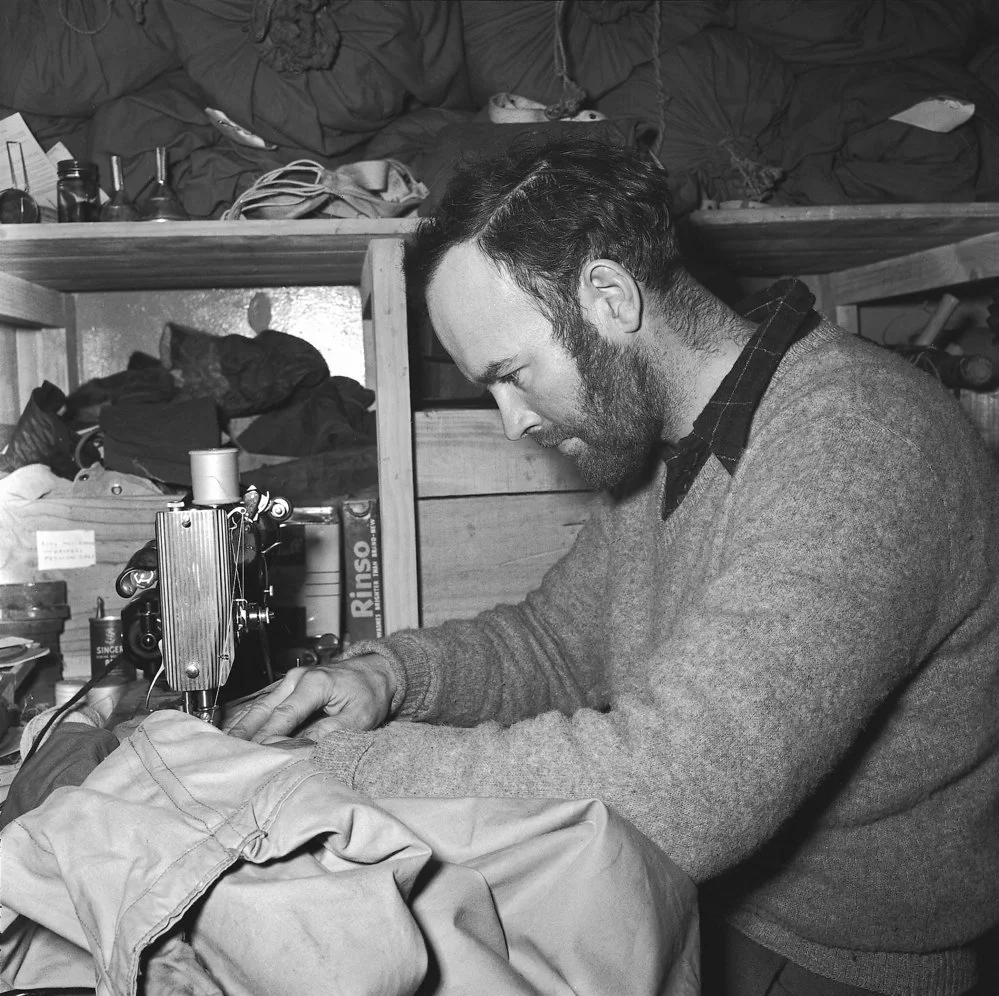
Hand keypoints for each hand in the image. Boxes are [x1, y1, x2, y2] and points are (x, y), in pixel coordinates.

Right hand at [223, 654, 396, 742]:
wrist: (375, 673)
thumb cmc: (369, 693)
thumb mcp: (359, 718)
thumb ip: (330, 733)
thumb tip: (301, 750)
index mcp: (315, 683)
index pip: (284, 716)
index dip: (268, 739)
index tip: (257, 758)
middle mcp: (297, 679)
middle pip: (263, 711)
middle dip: (243, 734)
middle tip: (226, 758)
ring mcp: (289, 682)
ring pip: (258, 708)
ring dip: (241, 728)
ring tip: (222, 751)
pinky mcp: (287, 688)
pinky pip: (263, 706)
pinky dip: (248, 721)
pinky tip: (235, 738)